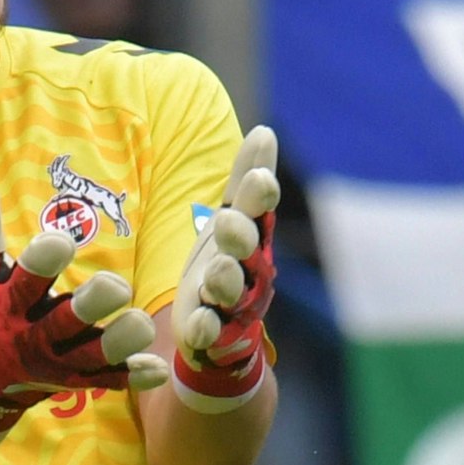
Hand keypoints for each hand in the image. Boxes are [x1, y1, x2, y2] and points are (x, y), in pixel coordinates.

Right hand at [0, 183, 168, 449]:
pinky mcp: (85, 379)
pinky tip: (158, 369)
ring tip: (142, 323)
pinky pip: (113, 379)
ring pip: (95, 356)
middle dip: (90, 306)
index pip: (25, 285)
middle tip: (116, 286)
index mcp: (12, 307)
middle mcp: (37, 338)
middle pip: (64, 325)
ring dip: (120, 342)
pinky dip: (135, 376)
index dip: (42, 265)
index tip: (61, 242)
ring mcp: (63, 362)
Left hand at [172, 126, 279, 411]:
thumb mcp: (233, 218)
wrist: (225, 331)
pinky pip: (211, 332)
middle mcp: (248, 270)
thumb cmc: (229, 261)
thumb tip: (266, 130)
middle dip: (241, 236)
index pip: (258, 213)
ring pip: (232, 292)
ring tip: (217, 270)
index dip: (259, 197)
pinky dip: (206, 328)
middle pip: (249, 252)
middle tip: (229, 221)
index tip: (259, 178)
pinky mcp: (211, 333)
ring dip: (226, 280)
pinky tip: (198, 321)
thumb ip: (244, 180)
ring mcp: (232, 304)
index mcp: (252, 238)